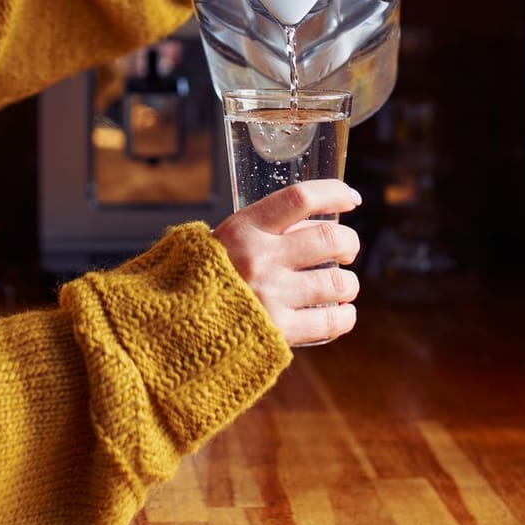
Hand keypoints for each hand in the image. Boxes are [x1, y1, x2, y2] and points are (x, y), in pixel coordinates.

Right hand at [212, 178, 361, 346]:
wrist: (173, 327)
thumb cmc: (201, 279)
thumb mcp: (223, 242)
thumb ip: (263, 231)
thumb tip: (316, 223)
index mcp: (244, 229)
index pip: (300, 198)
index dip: (334, 194)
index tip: (350, 199)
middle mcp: (260, 258)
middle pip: (330, 239)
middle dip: (349, 243)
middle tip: (347, 250)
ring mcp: (271, 295)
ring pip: (338, 282)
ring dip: (348, 283)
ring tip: (342, 287)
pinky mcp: (278, 331)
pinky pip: (330, 321)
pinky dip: (344, 316)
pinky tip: (340, 314)